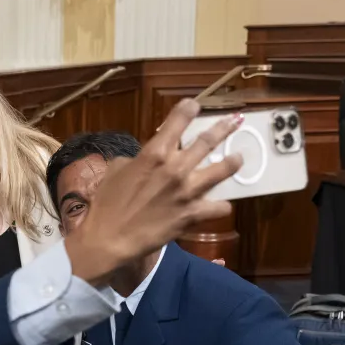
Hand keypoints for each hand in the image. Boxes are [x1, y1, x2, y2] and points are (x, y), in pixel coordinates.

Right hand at [64, 99, 243, 286]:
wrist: (109, 239)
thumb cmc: (106, 204)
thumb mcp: (114, 172)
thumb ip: (135, 160)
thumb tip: (145, 158)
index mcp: (155, 153)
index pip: (178, 121)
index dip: (188, 109)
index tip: (194, 105)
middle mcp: (176, 168)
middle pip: (208, 140)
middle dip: (223, 127)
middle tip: (235, 121)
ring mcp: (188, 191)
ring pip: (223, 169)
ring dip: (233, 161)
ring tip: (238, 158)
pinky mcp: (193, 214)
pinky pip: (219, 207)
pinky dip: (219, 206)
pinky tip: (217, 206)